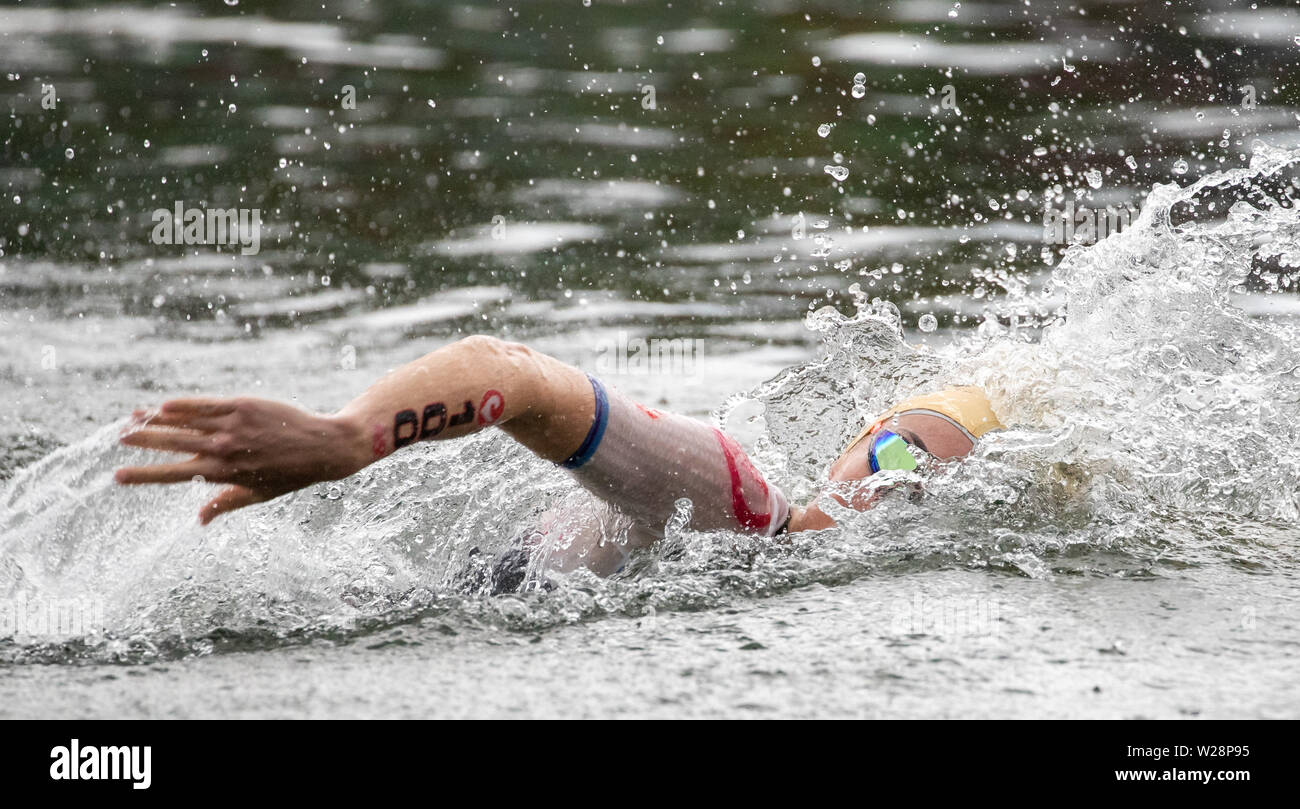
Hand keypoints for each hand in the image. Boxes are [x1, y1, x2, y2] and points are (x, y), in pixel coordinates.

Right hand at [116, 397, 368, 524]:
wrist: (322, 446)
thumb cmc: (291, 474)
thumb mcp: (258, 494)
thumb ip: (225, 504)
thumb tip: (198, 520)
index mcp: (223, 474)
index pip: (174, 475)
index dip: (144, 475)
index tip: (118, 476)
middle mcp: (223, 450)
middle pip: (173, 444)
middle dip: (143, 441)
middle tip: (117, 439)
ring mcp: (232, 426)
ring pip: (184, 421)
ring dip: (156, 420)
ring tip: (132, 418)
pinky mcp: (242, 406)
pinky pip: (206, 405)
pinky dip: (184, 405)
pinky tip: (164, 405)